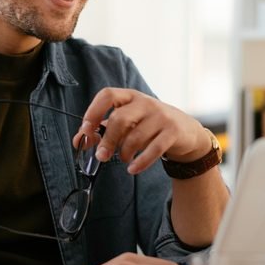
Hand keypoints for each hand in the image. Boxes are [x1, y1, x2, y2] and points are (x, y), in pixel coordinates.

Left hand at [73, 88, 208, 174]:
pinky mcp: (173, 131)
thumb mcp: (128, 123)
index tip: (86, 130)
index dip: (93, 111)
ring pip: (136, 136)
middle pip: (120, 119)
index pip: (108, 95)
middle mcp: (145, 103)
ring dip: (125, 153)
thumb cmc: (149, 126)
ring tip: (124, 159)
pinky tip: (133, 169)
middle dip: (108, 140)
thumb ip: (103, 129)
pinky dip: (141, 162)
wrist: (186, 131)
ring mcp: (161, 116)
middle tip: (101, 156)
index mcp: (130, 97)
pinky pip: (153, 149)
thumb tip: (79, 141)